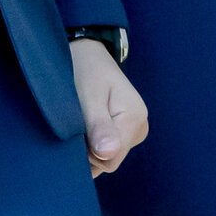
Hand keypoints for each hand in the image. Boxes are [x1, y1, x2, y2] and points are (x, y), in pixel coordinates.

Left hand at [71, 42, 147, 176]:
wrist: (87, 54)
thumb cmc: (86, 69)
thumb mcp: (88, 95)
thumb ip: (98, 125)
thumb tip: (108, 153)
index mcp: (135, 118)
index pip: (109, 160)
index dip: (87, 151)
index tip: (76, 127)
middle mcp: (139, 127)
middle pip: (108, 161)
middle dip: (87, 148)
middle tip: (76, 120)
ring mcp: (133, 131)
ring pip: (106, 158)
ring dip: (87, 146)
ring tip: (80, 119)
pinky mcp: (124, 133)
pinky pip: (106, 152)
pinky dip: (91, 144)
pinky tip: (85, 126)